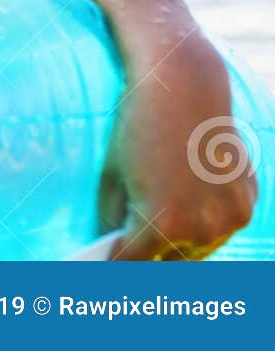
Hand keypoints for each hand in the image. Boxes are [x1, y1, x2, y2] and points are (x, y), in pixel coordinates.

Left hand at [101, 33, 256, 259]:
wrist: (184, 86)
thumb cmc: (136, 125)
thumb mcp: (112, 174)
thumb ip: (113, 217)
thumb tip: (111, 242)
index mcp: (162, 225)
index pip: (131, 265)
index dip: (113, 264)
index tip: (104, 263)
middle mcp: (201, 229)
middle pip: (169, 263)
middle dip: (149, 256)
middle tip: (130, 242)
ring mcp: (230, 218)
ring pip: (200, 248)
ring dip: (181, 242)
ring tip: (163, 216)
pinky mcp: (248, 202)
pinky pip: (224, 224)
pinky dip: (208, 220)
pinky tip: (192, 196)